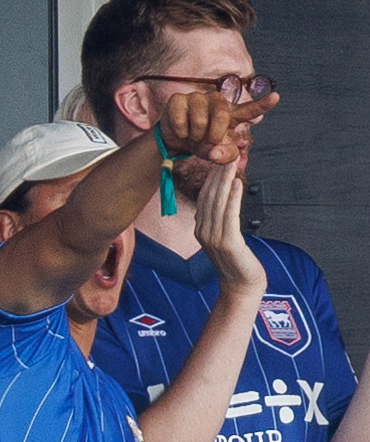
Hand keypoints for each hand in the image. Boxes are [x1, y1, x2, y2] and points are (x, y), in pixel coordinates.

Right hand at [157, 89, 278, 164]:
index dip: (263, 104)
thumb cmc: (203, 143)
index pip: (250, 109)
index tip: (276, 97)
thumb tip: (214, 153)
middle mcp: (216, 101)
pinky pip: (181, 119)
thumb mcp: (217, 154)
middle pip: (222, 116)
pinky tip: (182, 131)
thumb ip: (224, 156)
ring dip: (195, 136)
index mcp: (231, 114)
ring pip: (200, 120)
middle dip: (213, 135)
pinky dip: (181, 132)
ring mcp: (197, 97)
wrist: (177, 139)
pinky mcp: (178, 99)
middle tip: (207, 143)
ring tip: (193, 137)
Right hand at [193, 158, 265, 292]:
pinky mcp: (228, 242)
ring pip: (218, 203)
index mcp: (200, 229)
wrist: (242, 287)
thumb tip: (218, 204)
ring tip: (231, 164)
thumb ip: (218, 222)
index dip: (211, 179)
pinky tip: (237, 183)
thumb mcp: (223, 240)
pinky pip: (229, 215)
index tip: (219, 161)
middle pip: (209, 197)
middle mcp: (203, 231)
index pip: (204, 198)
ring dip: (225, 180)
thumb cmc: (237, 264)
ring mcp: (213, 237)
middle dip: (218, 174)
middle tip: (226, 154)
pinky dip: (233, 197)